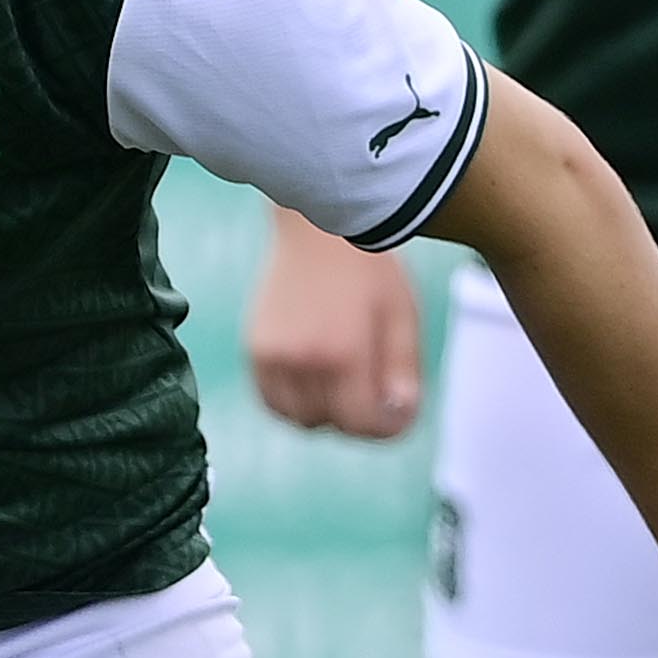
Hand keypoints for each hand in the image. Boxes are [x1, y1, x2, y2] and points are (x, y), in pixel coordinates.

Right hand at [245, 215, 427, 438]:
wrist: (316, 231)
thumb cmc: (367, 270)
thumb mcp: (402, 316)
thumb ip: (402, 372)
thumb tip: (398, 416)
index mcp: (342, 352)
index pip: (362, 423)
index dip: (387, 426)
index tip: (398, 412)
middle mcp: (301, 360)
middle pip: (332, 424)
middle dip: (357, 415)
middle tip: (373, 388)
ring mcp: (272, 357)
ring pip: (300, 418)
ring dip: (324, 411)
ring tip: (342, 379)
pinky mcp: (255, 351)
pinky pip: (274, 401)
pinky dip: (296, 401)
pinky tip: (315, 375)